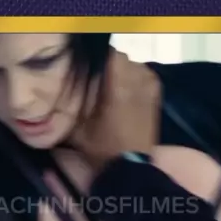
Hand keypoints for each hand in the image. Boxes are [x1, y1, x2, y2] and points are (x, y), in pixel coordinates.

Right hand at [70, 50, 161, 173]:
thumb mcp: (77, 126)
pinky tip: (125, 90)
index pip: (106, 52)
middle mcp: (137, 78)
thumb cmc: (101, 147)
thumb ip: (70, 102)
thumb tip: (64, 80)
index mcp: (118, 84)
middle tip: (94, 79)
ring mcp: (150, 84)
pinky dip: (134, 77)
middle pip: (118, 57)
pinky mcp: (156, 92)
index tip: (83, 65)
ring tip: (109, 86)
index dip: (93, 56)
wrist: (130, 168)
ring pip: (131, 64)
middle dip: (106, 65)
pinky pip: (143, 73)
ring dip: (120, 71)